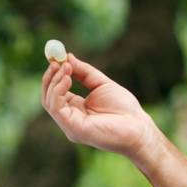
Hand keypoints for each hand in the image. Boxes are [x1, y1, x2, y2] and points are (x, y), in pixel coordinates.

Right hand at [41, 53, 161, 164]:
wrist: (138, 127)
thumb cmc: (124, 109)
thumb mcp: (101, 84)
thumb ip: (84, 72)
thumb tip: (68, 57)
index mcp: (76, 110)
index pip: (56, 92)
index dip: (54, 74)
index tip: (56, 57)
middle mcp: (70, 119)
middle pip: (48, 97)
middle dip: (51, 77)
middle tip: (57, 61)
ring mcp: (70, 125)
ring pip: (49, 102)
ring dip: (54, 81)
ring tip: (66, 68)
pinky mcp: (73, 128)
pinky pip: (56, 108)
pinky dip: (58, 91)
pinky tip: (68, 78)